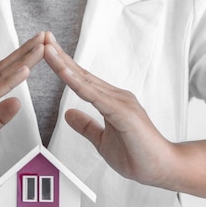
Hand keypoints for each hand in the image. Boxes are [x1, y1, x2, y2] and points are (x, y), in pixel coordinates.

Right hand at [0, 32, 45, 184]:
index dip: (20, 60)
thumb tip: (17, 102)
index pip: (1, 74)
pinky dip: (10, 81)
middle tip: (44, 36)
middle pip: (2, 69)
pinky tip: (24, 70)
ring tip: (40, 48)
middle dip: (24, 52)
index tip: (38, 48)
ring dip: (22, 61)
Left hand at [43, 32, 174, 186]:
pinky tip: (64, 72)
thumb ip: (86, 126)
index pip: (82, 80)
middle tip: (43, 38)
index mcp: (110, 102)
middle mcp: (116, 97)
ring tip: (47, 49)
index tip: (47, 51)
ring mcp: (120, 102)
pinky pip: (94, 96)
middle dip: (61, 56)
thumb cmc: (138, 155)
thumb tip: (69, 114)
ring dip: (64, 64)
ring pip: (85, 81)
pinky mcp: (122, 112)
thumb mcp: (102, 141)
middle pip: (82, 74)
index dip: (64, 65)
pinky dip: (77, 83)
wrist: (162, 168)